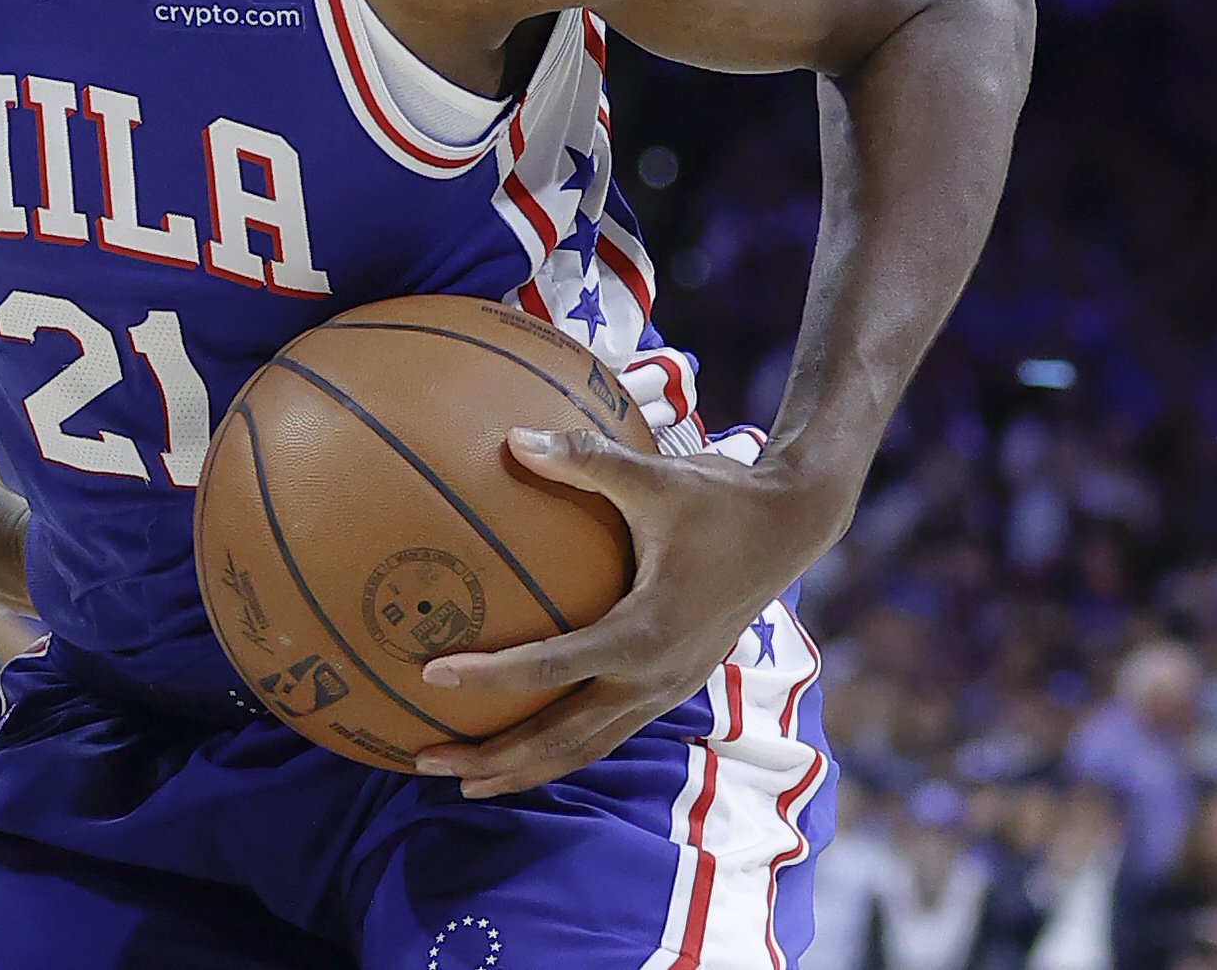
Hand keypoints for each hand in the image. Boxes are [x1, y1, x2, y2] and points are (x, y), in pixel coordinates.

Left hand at [408, 427, 845, 797]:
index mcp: (647, 632)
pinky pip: (602, 730)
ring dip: (522, 767)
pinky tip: (514, 737)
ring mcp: (665, 689)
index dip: (492, 676)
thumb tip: (512, 437)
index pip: (556, 666)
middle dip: (495, 759)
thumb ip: (586, 459)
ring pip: (584, 748)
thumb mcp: (655, 477)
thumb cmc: (720, 499)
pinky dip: (556, 745)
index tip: (432, 676)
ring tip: (460, 779)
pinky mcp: (668, 686)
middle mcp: (656, 676)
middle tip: (425, 762)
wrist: (791, 527)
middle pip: (563, 739)